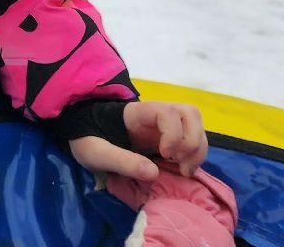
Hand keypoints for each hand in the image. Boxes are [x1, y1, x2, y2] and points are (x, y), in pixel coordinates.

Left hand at [68, 101, 206, 180]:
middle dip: (192, 140)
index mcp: (138, 113)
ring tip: (184, 170)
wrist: (86, 138)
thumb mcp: (97, 153)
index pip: (168, 111)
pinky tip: (184, 169)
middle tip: (181, 165)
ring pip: (195, 123)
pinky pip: (194, 138)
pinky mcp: (170, 137)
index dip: (173, 132)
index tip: (164, 154)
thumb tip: (153, 173)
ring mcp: (165, 125)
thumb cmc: (89, 140)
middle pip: (190, 113)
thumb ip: (122, 161)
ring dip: (198, 148)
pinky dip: (196, 154)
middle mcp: (157, 115)